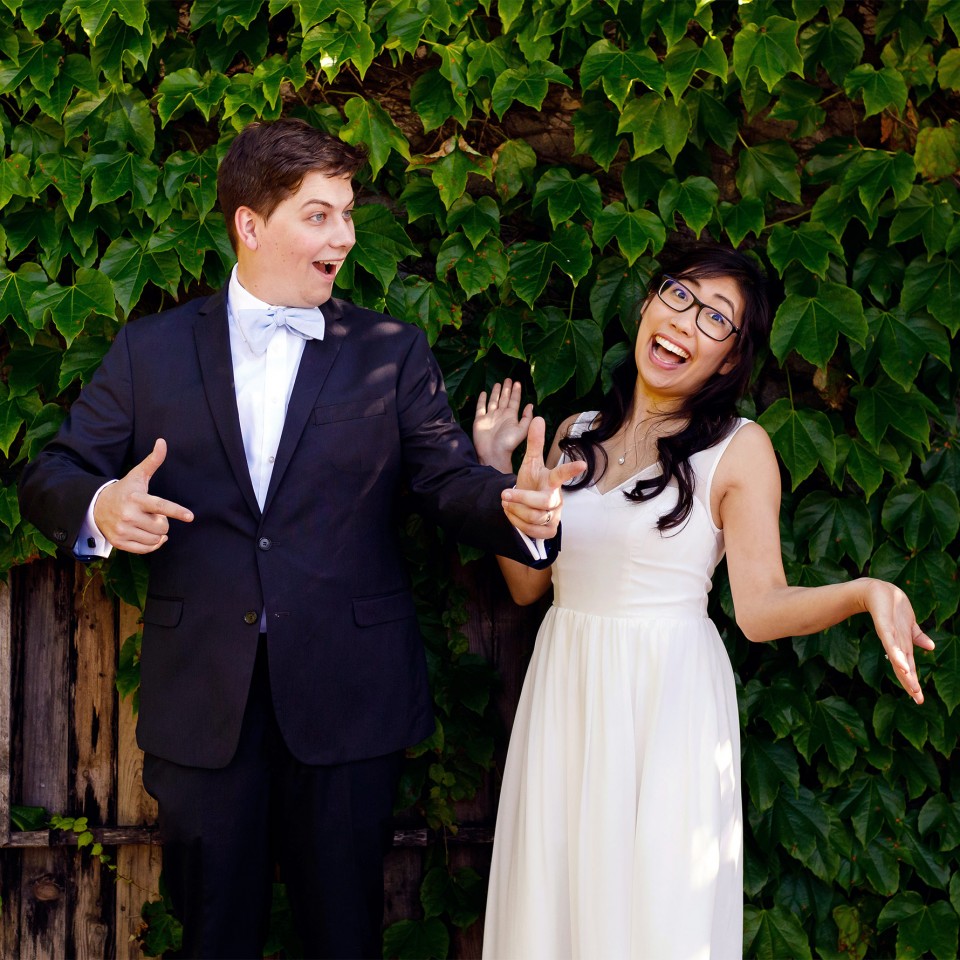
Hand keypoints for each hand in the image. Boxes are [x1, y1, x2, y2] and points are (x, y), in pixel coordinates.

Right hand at [93, 439, 193, 553]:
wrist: (96, 507)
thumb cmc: (125, 490)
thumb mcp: (138, 476)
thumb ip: (153, 461)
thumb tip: (162, 441)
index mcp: (136, 499)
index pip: (160, 506)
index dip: (176, 511)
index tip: (190, 516)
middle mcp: (128, 515)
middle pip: (162, 527)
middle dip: (162, 522)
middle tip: (151, 515)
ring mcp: (122, 530)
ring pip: (156, 539)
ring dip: (157, 533)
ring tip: (147, 523)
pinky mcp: (119, 543)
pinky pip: (146, 549)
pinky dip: (152, 544)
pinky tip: (148, 535)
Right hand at [474, 379, 532, 472]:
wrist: (493, 453)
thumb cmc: (508, 443)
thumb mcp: (522, 430)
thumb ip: (527, 418)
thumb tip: (531, 405)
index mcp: (511, 416)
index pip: (514, 401)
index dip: (516, 392)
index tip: (517, 383)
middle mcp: (500, 415)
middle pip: (504, 398)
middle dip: (506, 389)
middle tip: (508, 379)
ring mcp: (490, 417)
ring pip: (493, 401)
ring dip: (495, 392)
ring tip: (498, 383)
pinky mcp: (479, 420)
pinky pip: (480, 407)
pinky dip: (481, 400)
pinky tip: (483, 393)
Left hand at [501, 416, 585, 539]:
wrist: (527, 505)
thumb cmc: (532, 482)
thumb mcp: (530, 463)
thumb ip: (534, 443)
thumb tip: (537, 418)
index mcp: (552, 480)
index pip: (563, 474)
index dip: (571, 469)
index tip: (583, 464)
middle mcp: (557, 498)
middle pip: (544, 501)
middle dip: (521, 498)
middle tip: (504, 494)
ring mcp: (555, 515)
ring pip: (535, 517)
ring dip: (515, 510)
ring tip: (506, 503)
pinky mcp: (549, 531)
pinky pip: (534, 530)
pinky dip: (518, 523)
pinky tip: (512, 515)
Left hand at [862, 578, 935, 703]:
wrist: (876, 589)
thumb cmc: (891, 607)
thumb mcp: (908, 624)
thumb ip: (917, 636)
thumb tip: (931, 647)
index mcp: (901, 644)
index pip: (909, 666)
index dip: (914, 682)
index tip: (919, 699)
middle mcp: (894, 642)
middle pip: (903, 665)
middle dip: (910, 682)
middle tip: (918, 699)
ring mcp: (889, 634)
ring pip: (897, 655)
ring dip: (904, 670)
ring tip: (911, 684)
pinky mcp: (884, 624)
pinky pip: (890, 639)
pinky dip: (895, 651)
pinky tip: (900, 662)